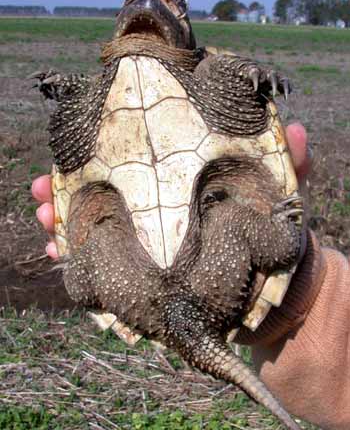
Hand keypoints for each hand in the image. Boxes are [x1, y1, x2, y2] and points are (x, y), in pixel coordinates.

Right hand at [32, 122, 309, 259]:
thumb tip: (298, 131)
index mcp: (185, 186)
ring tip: (43, 220)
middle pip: (109, 192)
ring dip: (67, 224)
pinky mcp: (152, 276)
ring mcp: (155, 243)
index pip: (140, 162)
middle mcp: (164, 211)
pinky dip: (83, 262)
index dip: (108, 152)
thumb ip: (293, 167)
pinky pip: (108, 267)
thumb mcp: (285, 197)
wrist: (282, 298)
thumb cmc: (279, 239)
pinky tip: (61, 258)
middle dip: (72, 188)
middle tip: (41, 188)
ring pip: (101, 228)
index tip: (78, 146)